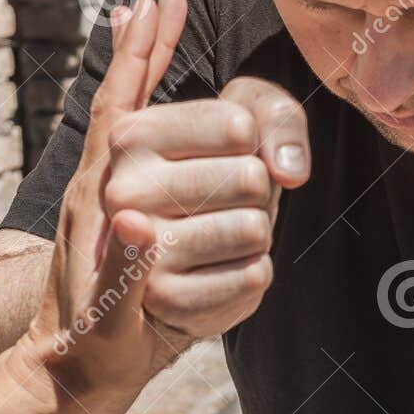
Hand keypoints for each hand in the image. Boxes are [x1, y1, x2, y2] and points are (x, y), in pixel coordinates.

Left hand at [16, 0, 187, 413]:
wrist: (58, 386)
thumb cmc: (87, 360)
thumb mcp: (111, 324)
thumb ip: (125, 275)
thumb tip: (139, 222)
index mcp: (97, 206)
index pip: (120, 113)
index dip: (141, 57)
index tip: (157, 2)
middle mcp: (98, 193)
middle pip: (124, 102)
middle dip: (143, 50)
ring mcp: (104, 206)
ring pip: (126, 122)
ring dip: (140, 71)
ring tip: (149, 26)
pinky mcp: (115, 224)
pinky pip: (139, 157)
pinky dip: (147, 117)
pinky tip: (160, 110)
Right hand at [105, 72, 311, 340]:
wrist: (184, 253)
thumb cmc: (216, 172)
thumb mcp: (244, 119)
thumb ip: (276, 115)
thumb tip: (290, 173)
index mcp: (132, 136)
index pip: (239, 127)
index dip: (254, 141)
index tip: (224, 153)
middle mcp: (123, 192)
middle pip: (250, 178)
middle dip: (256, 191)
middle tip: (223, 200)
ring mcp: (139, 251)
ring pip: (253, 228)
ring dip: (255, 232)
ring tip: (221, 231)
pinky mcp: (167, 299)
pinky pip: (253, 275)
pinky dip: (253, 270)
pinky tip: (221, 266)